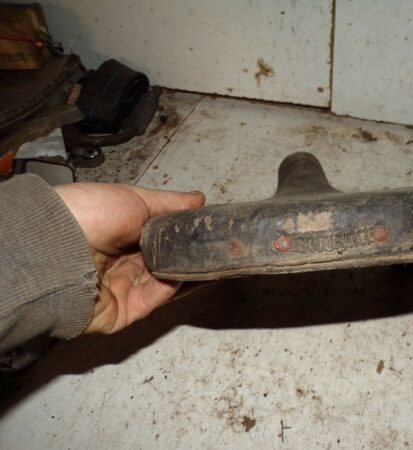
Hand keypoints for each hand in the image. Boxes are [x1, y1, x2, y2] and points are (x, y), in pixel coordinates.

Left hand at [55, 183, 204, 333]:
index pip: (158, 237)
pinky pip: (158, 300)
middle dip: (188, 254)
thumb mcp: (135, 199)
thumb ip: (170, 203)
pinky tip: (197, 274)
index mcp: (119, 233)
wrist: (60, 249)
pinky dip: (178, 289)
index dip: (181, 234)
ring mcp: (123, 287)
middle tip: (214, 246)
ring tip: (214, 259)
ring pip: (165, 282)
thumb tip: (198, 200)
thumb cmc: (88, 215)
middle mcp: (120, 261)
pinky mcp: (126, 311)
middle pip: (164, 261)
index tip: (205, 230)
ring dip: (189, 272)